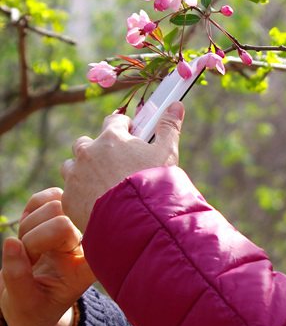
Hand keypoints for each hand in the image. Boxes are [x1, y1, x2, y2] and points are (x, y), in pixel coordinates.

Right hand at [0, 188, 95, 325]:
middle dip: (33, 236)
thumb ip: (17, 276)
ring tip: (30, 250)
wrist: (34, 305)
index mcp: (88, 267)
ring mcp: (77, 227)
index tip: (39, 252)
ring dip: (31, 225)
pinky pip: (46, 197)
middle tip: (30, 257)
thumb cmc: (33, 308)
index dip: (56, 234)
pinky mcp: (63, 216)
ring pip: (52, 204)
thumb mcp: (24, 303)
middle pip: (61, 217)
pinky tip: (29, 232)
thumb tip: (12, 243)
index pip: (75, 233)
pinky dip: (31, 211)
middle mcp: (89, 243)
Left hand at [61, 102, 183, 231]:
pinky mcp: (69, 198)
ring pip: (72, 166)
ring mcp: (75, 175)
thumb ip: (169, 128)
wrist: (136, 220)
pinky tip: (97, 203)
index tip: (130, 135)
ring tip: (102, 185)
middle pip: (86, 143)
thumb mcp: (167, 154)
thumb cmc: (154, 184)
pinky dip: (81, 194)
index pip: (113, 121)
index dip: (123, 128)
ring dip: (83, 171)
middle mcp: (88, 152)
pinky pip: (71, 191)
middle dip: (97, 150)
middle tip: (115, 164)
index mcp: (112, 138)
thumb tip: (176, 105)